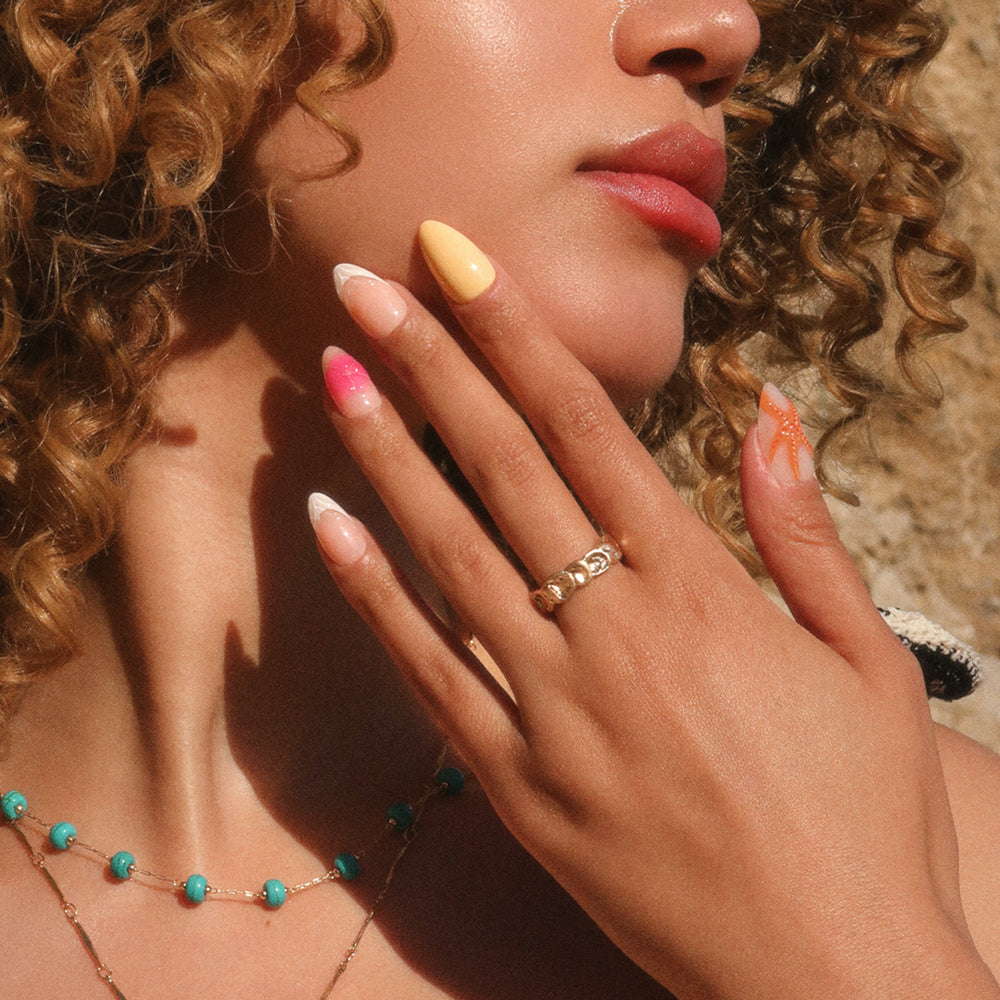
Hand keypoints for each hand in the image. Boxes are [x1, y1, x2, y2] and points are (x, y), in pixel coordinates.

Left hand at [311, 224, 998, 998]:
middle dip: (429, 360)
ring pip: (450, 553)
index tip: (455, 258)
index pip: (587, 424)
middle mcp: (616, 632)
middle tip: (364, 280)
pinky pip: (429, 675)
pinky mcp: (517, 786)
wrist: (831, 979)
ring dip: (384, 456)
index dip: (515, 331)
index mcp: (704, 588)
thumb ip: (804, 531)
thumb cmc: (864, 813)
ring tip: (331, 375)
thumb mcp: (869, 660)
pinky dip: (373, 597)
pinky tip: (325, 529)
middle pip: (502, 464)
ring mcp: (555, 710)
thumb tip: (773, 412)